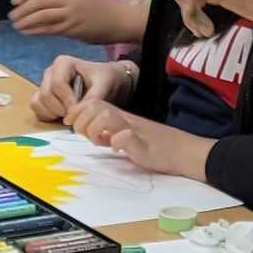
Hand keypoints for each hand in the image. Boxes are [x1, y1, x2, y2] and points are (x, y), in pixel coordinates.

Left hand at [7, 0, 130, 39]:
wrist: (120, 20)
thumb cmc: (102, 9)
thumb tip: (43, 4)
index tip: (14, 1)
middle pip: (38, 1)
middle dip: (22, 9)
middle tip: (12, 15)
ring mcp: (70, 13)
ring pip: (41, 15)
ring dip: (26, 20)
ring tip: (17, 25)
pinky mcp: (72, 29)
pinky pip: (49, 29)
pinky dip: (35, 30)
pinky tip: (27, 32)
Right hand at [31, 53, 127, 124]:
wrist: (105, 84)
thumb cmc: (104, 80)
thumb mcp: (104, 84)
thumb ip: (93, 96)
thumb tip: (77, 111)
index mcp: (63, 63)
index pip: (57, 84)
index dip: (67, 100)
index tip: (79, 109)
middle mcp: (50, 72)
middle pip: (46, 95)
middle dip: (61, 108)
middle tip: (76, 113)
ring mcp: (44, 84)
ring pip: (38, 102)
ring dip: (53, 113)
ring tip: (70, 113)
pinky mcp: (42, 96)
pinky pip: (37, 108)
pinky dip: (47, 115)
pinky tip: (62, 115)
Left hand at [68, 97, 203, 178]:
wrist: (182, 150)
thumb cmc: (154, 145)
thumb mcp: (126, 135)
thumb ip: (108, 132)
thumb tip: (89, 133)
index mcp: (119, 116)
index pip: (91, 102)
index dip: (76, 110)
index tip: (69, 123)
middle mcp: (124, 119)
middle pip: (94, 106)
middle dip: (81, 121)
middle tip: (86, 136)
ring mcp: (133, 130)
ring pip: (105, 116)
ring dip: (95, 129)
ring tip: (101, 142)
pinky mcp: (141, 144)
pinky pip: (125, 137)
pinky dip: (116, 142)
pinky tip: (117, 149)